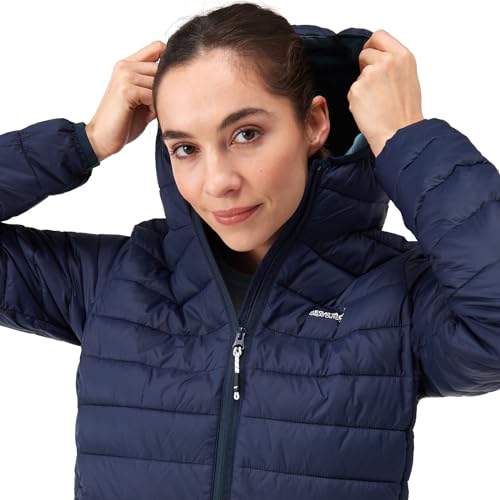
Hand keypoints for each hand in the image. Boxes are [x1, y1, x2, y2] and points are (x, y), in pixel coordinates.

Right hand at [85, 40, 165, 160]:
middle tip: (156, 106)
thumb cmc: (124, 122)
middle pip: (162, 68)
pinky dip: (155, 107)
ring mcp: (125, 76)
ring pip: (159, 83)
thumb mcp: (143, 101)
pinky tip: (147, 116)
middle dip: (166, 88)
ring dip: (160, 99)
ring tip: (150, 112)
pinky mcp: (126, 90)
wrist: (102, 138)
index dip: (169, 63)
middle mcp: (125, 65)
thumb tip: (181, 81)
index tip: (170, 84)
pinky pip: (153, 95)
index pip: (158, 47)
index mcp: (128, 64)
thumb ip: (155, 88)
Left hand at [347, 30, 424, 157]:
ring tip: (376, 102)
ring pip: (358, 76)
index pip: (379, 36)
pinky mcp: (356, 90)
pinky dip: (356, 100)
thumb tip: (378, 60)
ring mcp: (370, 75)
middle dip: (366, 68)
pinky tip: (369, 110)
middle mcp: (386, 62)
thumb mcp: (408, 77)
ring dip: (362, 87)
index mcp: (403, 56)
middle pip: (365, 54)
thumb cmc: (405, 112)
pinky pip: (352, 91)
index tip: (370, 53)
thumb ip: (393, 64)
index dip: (372, 46)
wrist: (399, 133)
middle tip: (376, 87)